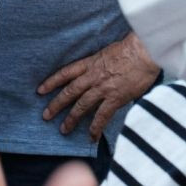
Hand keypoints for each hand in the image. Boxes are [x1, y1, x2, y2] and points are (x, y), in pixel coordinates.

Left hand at [38, 33, 157, 141]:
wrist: (145, 52)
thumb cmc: (131, 48)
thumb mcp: (108, 52)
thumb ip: (99, 63)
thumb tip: (98, 70)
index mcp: (90, 63)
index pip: (65, 73)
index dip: (52, 82)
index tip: (40, 90)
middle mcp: (92, 76)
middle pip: (69, 92)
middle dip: (56, 104)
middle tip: (45, 116)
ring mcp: (103, 88)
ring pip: (82, 105)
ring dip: (71, 118)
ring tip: (63, 129)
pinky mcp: (115, 98)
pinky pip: (102, 116)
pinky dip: (95, 127)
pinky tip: (91, 136)